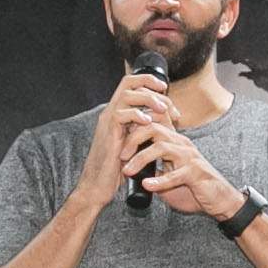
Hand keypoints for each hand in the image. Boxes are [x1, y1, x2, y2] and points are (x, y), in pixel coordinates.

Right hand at [72, 69, 179, 213]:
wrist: (97, 186)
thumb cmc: (116, 170)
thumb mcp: (134, 145)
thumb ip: (144, 130)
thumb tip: (163, 121)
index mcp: (117, 113)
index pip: (131, 84)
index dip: (150, 82)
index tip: (166, 91)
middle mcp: (111, 112)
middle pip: (130, 83)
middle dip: (154, 89)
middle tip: (169, 106)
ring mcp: (107, 121)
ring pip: (127, 94)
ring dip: (149, 99)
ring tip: (163, 111)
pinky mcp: (107, 132)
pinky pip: (121, 114)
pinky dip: (137, 115)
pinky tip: (149, 122)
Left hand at [119, 112, 242, 219]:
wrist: (219, 201)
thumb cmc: (193, 187)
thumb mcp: (168, 176)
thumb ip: (152, 169)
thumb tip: (130, 169)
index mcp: (174, 142)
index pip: (152, 123)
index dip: (133, 129)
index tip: (118, 144)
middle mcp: (181, 144)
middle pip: (153, 128)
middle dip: (132, 140)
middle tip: (120, 156)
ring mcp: (189, 157)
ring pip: (161, 147)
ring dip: (141, 158)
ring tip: (128, 171)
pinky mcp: (195, 172)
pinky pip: (176, 174)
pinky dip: (159, 180)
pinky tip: (148, 185)